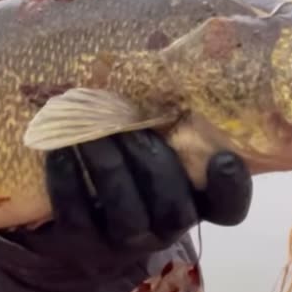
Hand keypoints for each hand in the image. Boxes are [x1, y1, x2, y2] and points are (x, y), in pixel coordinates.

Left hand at [11, 130, 252, 261]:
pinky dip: (67, 180)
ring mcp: (126, 240)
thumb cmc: (132, 162)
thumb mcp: (159, 142)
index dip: (231, 188)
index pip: (229, 208)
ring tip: (89, 132)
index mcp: (196, 200)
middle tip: (130, 124)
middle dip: (153, 163)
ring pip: (126, 212)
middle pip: (174, 209)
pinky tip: (59, 151)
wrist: (83, 218)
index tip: (223, 157)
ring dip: (109, 167)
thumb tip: (165, 49)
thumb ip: (170, 117)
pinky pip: (77, 215)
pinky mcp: (84, 242)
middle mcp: (167, 226)